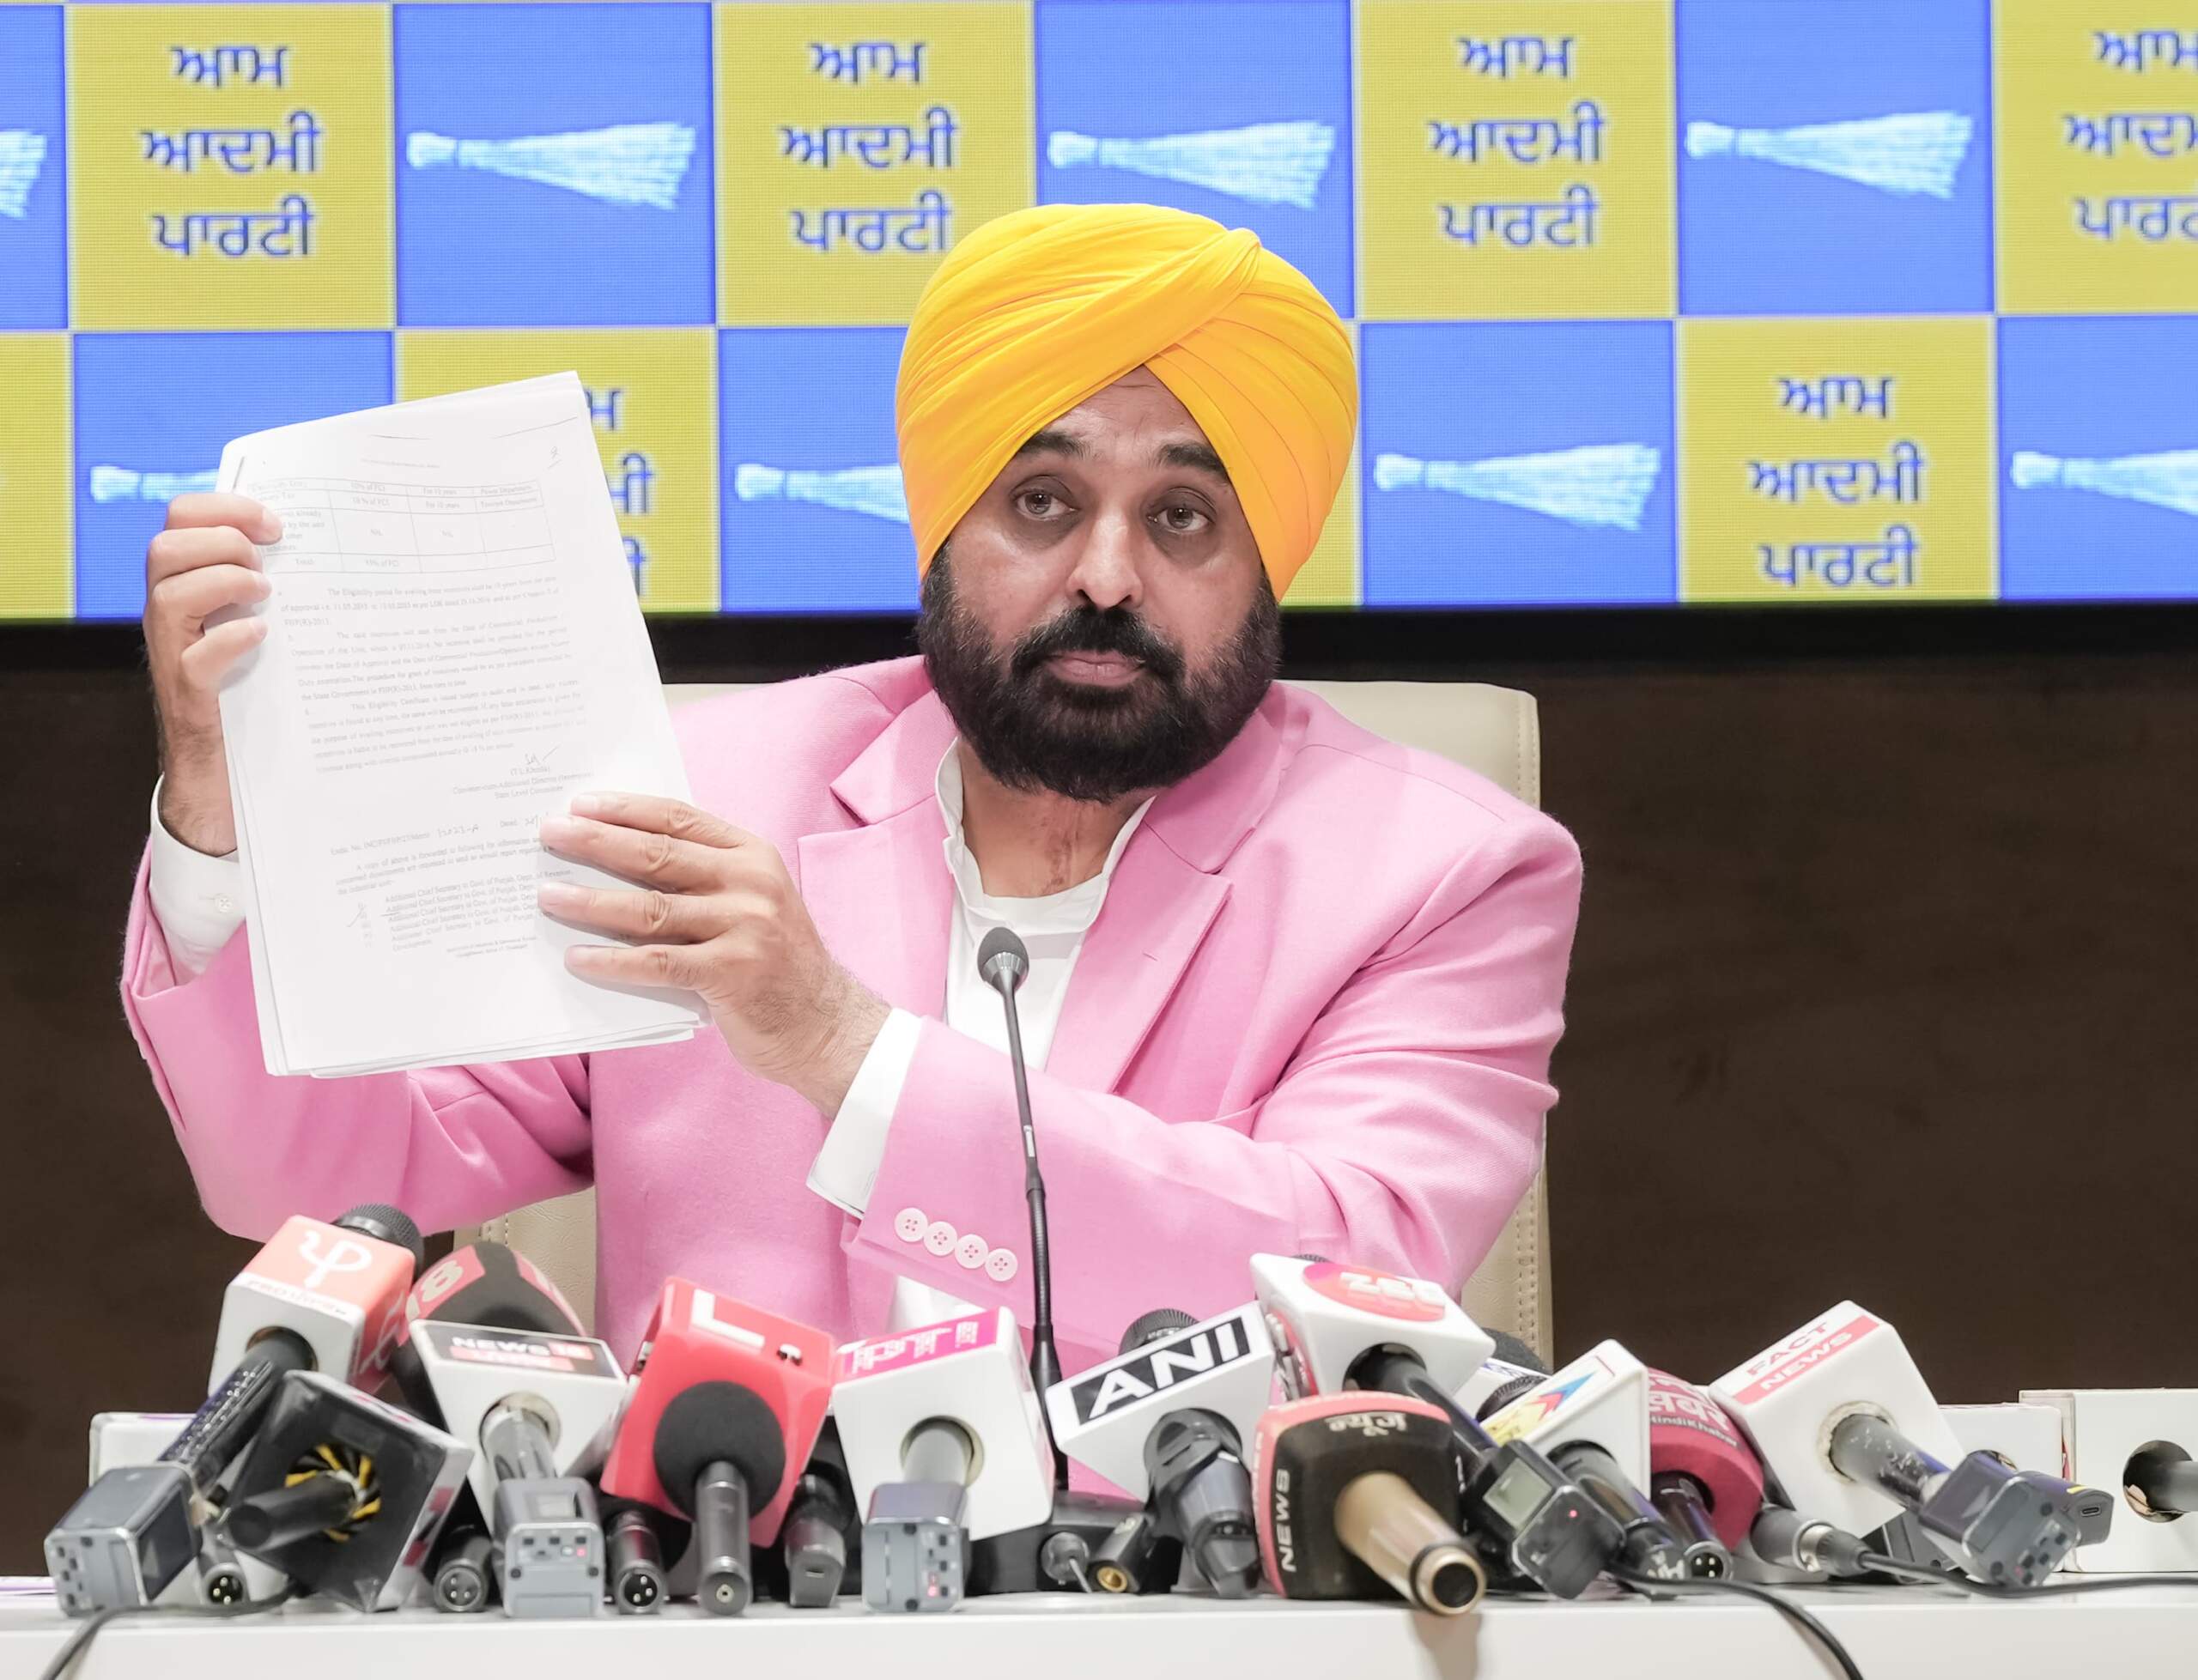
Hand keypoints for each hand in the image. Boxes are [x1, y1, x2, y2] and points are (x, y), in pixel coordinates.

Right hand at [143, 493, 282, 855]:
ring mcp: (173, 655)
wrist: (229, 770)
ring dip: (224, 581)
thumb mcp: (262, 624)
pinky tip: (262, 637)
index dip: (224, 507)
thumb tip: (327, 545)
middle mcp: (170, 616)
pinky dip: (229, 638)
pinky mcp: (189, 696)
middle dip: (220, 540)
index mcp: (188, 586)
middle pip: (163, 547)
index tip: (276, 523)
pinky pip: (193, 657)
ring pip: (167, 592)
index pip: (181, 519)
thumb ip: (272, 586)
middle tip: (266, 563)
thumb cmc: (255, 688)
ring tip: (266, 596)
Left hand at [537, 792, 889, 1113]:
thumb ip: (702, 879)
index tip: (580, 804)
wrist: (824, 1024)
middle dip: (596, 842)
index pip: (680, 819)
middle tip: (550, 835)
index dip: (626, 809)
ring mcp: (745, 927)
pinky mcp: (731, 973)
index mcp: (753, 855)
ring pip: (650, 908)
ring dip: (591, 902)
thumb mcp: (752, 902)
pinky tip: (578, 958)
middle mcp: (752, 883)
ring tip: (548, 896)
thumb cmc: (774, 963)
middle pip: (658, 855)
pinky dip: (612, 961)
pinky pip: (657, 963)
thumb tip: (617, 860)